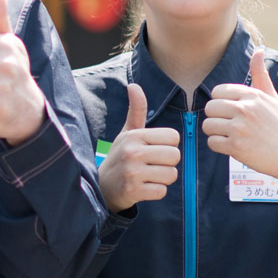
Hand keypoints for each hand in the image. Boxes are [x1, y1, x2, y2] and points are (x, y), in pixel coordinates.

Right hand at [98, 83, 180, 212]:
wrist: (102, 186)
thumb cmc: (120, 156)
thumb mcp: (127, 132)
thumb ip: (136, 110)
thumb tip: (134, 85)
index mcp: (134, 135)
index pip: (173, 137)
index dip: (167, 145)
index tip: (152, 150)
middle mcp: (132, 151)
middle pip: (175, 156)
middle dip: (167, 163)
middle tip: (151, 165)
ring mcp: (132, 172)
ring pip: (171, 175)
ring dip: (162, 179)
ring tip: (146, 176)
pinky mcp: (133, 190)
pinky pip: (162, 191)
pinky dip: (156, 192)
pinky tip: (143, 188)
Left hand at [204, 50, 277, 201]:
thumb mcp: (272, 98)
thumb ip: (260, 74)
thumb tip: (259, 50)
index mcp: (252, 95)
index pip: (217, 92)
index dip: (222, 103)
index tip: (234, 112)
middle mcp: (245, 109)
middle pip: (209, 108)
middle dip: (217, 118)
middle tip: (232, 125)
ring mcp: (240, 128)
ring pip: (207, 125)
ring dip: (216, 133)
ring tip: (233, 135)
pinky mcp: (236, 146)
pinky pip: (212, 142)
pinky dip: (219, 146)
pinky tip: (234, 146)